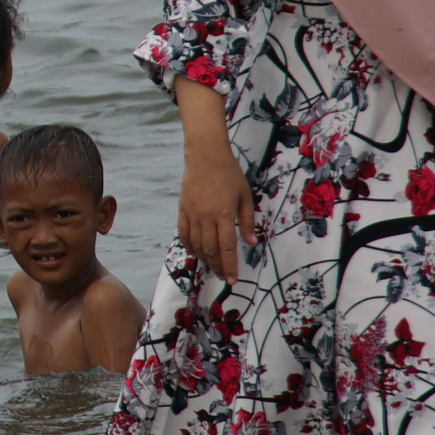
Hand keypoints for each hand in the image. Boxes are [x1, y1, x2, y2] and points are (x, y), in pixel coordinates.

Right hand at [177, 139, 256, 275]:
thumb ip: (247, 220)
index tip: (233, 279)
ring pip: (196, 244)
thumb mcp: (245, 196)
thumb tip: (251, 242)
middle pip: (211, 250)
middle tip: (224, 277)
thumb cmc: (229, 173)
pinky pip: (183, 233)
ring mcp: (192, 213)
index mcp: (224, 213)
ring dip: (205, 259)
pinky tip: (196, 253)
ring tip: (213, 267)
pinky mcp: (183, 209)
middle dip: (218, 267)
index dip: (230, 265)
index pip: (226, 247)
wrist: (205, 155)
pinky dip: (189, 246)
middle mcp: (206, 216)